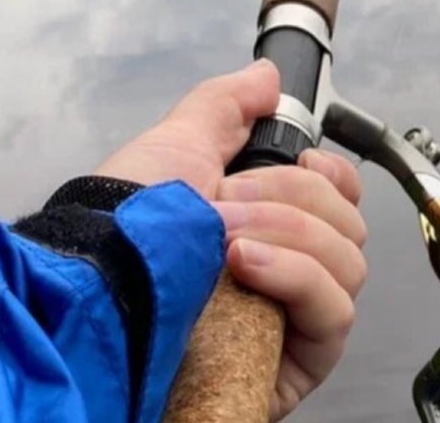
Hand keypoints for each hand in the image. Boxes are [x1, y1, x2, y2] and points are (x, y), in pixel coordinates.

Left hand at [95, 60, 368, 421]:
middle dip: (292, 199)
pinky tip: (249, 268)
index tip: (301, 158)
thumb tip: (270, 76)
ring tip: (227, 242)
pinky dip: (299, 278)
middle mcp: (288, 272)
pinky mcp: (297, 362)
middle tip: (227, 205)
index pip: (341, 197)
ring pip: (348, 263)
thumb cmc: (124, 227)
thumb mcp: (175, 146)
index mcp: (268, 223)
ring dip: (291, 236)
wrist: (91, 295)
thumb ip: (225, 107)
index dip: (332, 174)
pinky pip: (335, 312)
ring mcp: (295, 320)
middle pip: (349, 222)